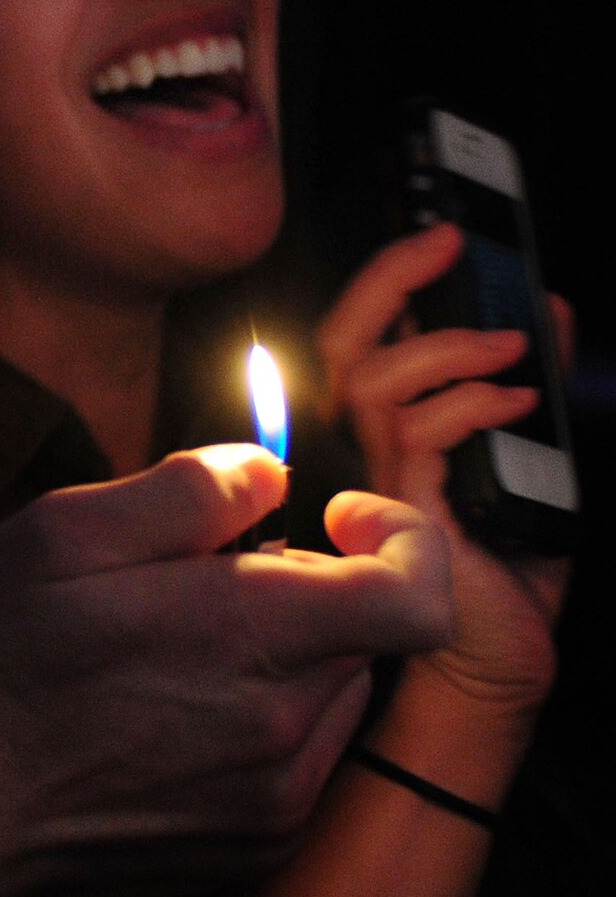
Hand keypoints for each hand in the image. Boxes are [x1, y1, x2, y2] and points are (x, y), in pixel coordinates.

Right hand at [0, 445, 451, 896]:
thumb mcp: (63, 531)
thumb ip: (185, 489)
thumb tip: (267, 472)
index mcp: (247, 637)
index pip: (418, 593)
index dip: (404, 535)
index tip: (339, 514)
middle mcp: (284, 728)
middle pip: (365, 630)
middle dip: (307, 582)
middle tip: (197, 575)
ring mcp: (276, 798)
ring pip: (334, 691)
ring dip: (286, 651)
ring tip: (175, 644)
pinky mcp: (256, 843)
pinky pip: (303, 755)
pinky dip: (265, 714)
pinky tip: (174, 707)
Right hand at [315, 223, 567, 715]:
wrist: (501, 663)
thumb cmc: (507, 570)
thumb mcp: (537, 456)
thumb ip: (535, 387)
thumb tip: (553, 313)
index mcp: (389, 430)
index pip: (362, 337)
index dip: (390, 278)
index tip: (442, 233)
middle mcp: (367, 450)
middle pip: (345, 343)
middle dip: (391, 277)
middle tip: (449, 242)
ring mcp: (377, 481)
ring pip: (375, 381)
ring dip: (449, 347)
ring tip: (512, 348)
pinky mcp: (401, 516)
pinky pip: (418, 437)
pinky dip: (473, 404)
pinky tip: (520, 403)